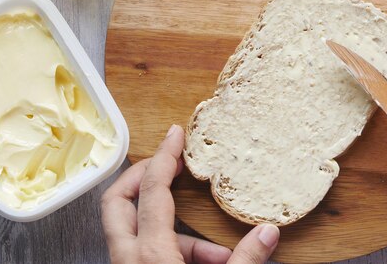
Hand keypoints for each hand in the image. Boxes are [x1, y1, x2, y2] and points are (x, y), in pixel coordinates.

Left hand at [101, 124, 279, 263]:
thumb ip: (245, 258)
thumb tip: (268, 232)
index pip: (152, 191)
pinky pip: (147, 253)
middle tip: (166, 165)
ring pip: (135, 231)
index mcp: (150, 255)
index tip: (175, 135)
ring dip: (176, 229)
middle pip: (117, 201)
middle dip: (141, 176)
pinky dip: (177, 250)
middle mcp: (128, 259)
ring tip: (217, 252)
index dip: (164, 157)